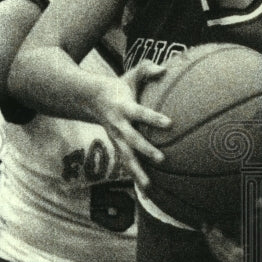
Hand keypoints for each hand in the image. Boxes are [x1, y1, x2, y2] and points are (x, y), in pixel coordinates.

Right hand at [94, 60, 170, 188]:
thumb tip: (165, 69)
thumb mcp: (131, 74)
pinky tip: (147, 192)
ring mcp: (116, 139)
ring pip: (126, 158)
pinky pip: (127, 165)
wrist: (91, 99)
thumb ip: (147, 69)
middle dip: (145, 150)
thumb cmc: (120, 86)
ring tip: (149, 188)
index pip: (140, 113)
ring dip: (137, 173)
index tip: (169, 123)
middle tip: (161, 159)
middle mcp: (118, 126)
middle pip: (131, 140)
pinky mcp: (117, 148)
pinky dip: (135, 178)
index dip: (153, 118)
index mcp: (123, 107)